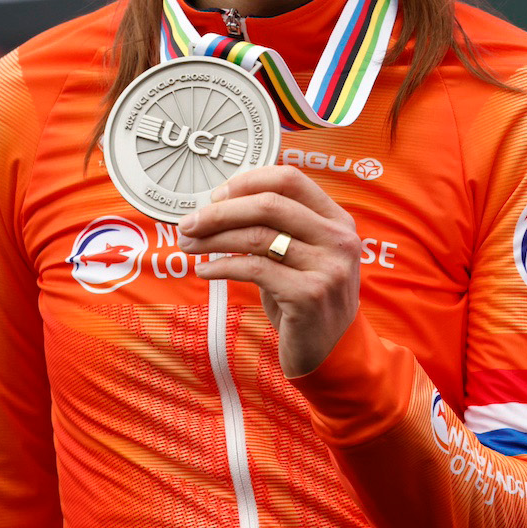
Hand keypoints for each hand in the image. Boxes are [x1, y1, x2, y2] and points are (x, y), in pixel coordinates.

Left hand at [177, 165, 361, 377]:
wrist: (331, 347)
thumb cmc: (306, 295)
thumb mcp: (302, 254)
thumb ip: (279, 227)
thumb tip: (220, 203)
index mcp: (338, 220)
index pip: (290, 179)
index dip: (247, 182)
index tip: (216, 195)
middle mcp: (338, 238)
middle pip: (269, 204)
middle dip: (220, 211)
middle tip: (188, 223)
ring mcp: (328, 266)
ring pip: (257, 236)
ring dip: (213, 239)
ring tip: (188, 245)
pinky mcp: (309, 294)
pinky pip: (254, 270)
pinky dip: (221, 267)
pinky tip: (205, 271)